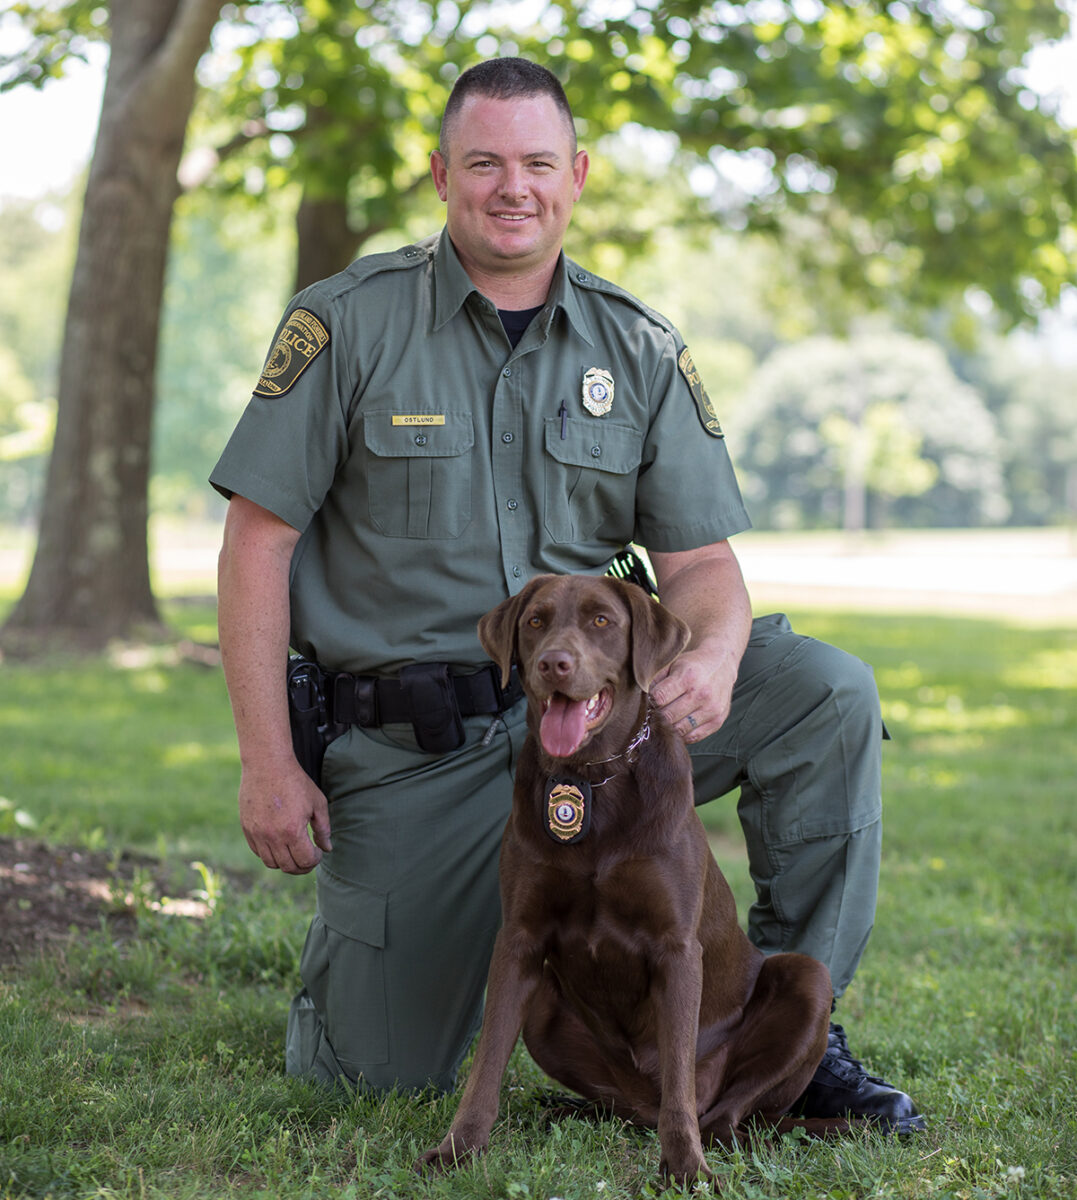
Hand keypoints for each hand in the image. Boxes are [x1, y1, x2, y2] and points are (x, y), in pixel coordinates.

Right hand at [238, 757, 332, 873]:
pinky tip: (279, 843)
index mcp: (292, 831)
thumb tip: (327, 849)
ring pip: (271, 863)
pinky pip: (258, 852)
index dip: (315, 860)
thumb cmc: (296, 781)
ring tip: (294, 852)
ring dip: (285, 862)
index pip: (305, 861)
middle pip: (288, 867)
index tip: (318, 852)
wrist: (267, 764)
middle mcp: (272, 836)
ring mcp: (257, 834)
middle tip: (308, 857)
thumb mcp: (318, 803)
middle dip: (302, 866)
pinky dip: (270, 853)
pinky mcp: (247, 829)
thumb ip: (323, 829)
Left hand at [649, 643, 736, 744]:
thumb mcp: (672, 666)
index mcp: (688, 677)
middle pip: (668, 716)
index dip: (650, 702)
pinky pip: (693, 737)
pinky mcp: (717, 721)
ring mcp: (711, 709)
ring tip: (666, 719)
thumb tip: (641, 702)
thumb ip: (656, 682)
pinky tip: (679, 724)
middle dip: (658, 716)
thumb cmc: (692, 666)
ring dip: (669, 727)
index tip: (649, 702)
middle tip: (655, 713)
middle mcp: (702, 694)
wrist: (722, 665)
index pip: (659, 698)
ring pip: (679, 729)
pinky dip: (682, 734)